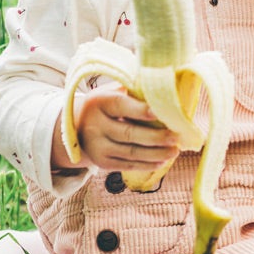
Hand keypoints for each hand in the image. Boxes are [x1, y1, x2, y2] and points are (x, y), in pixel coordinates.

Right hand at [52, 86, 179, 170]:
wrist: (76, 126)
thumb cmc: (105, 105)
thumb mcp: (112, 92)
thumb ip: (133, 90)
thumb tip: (165, 88)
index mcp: (99, 102)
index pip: (120, 105)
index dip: (140, 110)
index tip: (160, 112)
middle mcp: (95, 125)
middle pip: (129, 133)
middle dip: (156, 137)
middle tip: (177, 137)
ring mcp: (97, 146)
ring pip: (131, 153)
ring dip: (156, 153)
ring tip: (175, 151)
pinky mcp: (102, 162)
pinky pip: (128, 165)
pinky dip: (147, 164)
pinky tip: (162, 160)